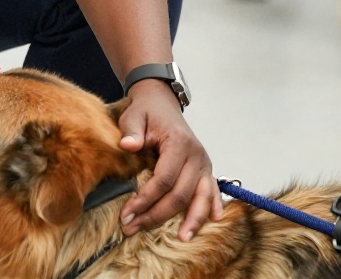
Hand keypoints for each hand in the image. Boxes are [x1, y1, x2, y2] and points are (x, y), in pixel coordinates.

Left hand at [117, 80, 222, 240]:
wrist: (161, 102)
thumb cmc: (146, 111)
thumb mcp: (134, 116)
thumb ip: (131, 131)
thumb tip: (127, 145)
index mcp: (178, 143)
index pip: (164, 179)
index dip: (146, 199)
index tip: (127, 214)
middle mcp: (196, 156)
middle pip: (180, 194)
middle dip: (157, 215)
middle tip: (134, 228)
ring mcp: (203, 163)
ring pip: (202, 197)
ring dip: (192, 220)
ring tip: (182, 239)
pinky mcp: (205, 169)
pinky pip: (212, 191)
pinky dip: (213, 207)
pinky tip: (213, 221)